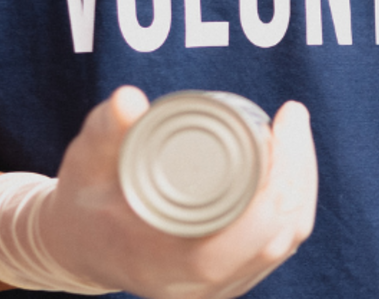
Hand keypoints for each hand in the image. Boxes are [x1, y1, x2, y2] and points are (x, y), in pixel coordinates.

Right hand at [41, 87, 317, 298]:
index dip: (280, 177)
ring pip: (287, 237)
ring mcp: (223, 286)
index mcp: (173, 268)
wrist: (78, 246)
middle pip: (281, 232)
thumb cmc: (82, 203)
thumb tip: (127, 99)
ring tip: (293, 129)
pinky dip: (294, 198)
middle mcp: (205, 288)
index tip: (281, 123)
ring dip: (300, 182)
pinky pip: (281, 239)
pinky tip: (293, 160)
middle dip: (297, 169)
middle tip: (292, 116)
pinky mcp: (235, 274)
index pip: (254, 231)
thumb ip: (105, 133)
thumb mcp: (84, 166)